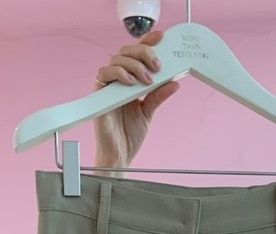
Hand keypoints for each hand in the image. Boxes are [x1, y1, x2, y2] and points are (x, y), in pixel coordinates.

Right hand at [93, 29, 179, 170]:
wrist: (120, 154)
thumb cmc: (130, 134)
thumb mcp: (149, 112)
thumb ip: (159, 96)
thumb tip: (175, 83)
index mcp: (131, 79)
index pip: (138, 54)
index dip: (148, 41)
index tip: (162, 37)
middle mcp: (119, 79)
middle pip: (127, 50)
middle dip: (144, 52)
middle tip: (157, 65)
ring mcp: (109, 84)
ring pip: (117, 58)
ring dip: (134, 64)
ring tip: (147, 80)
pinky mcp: (100, 92)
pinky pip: (105, 72)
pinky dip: (119, 73)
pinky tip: (131, 83)